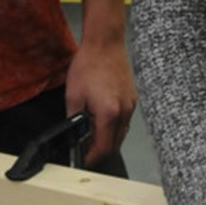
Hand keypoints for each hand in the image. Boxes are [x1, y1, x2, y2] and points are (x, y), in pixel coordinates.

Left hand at [64, 38, 135, 163]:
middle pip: (115, 144)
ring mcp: (131, 105)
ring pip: (121, 133)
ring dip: (108, 139)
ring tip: (91, 135)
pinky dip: (114, 127)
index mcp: (109, 114)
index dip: (91, 158)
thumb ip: (74, 120)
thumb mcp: (73, 96)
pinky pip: (125, 121)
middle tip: (85, 150)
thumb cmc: (88, 66)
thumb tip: (74, 136)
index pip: (103, 148)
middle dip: (100, 151)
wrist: (105, 44)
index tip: (82, 160)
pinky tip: (102, 120)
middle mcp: (124, 112)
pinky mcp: (132, 98)